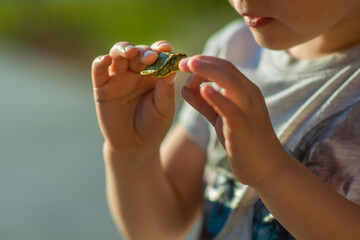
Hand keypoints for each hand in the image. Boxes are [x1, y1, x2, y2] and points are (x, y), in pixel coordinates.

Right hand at [92, 41, 175, 156]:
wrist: (134, 146)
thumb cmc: (153, 126)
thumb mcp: (164, 109)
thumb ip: (166, 90)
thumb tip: (170, 69)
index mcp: (154, 74)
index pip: (157, 55)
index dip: (160, 48)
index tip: (165, 48)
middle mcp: (136, 72)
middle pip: (137, 52)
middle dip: (144, 52)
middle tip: (151, 57)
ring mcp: (118, 78)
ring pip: (117, 55)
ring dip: (123, 50)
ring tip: (130, 52)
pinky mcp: (102, 87)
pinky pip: (99, 71)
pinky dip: (100, 62)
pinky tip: (105, 59)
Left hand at [179, 55, 287, 185]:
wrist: (266, 167)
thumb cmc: (242, 141)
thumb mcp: (221, 118)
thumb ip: (205, 103)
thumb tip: (185, 88)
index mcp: (245, 91)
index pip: (224, 67)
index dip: (203, 61)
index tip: (184, 63)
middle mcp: (249, 95)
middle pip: (226, 68)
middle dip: (202, 62)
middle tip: (181, 63)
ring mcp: (249, 109)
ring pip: (230, 81)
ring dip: (208, 70)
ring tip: (188, 65)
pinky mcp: (244, 126)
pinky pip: (231, 108)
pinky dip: (217, 96)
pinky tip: (204, 89)